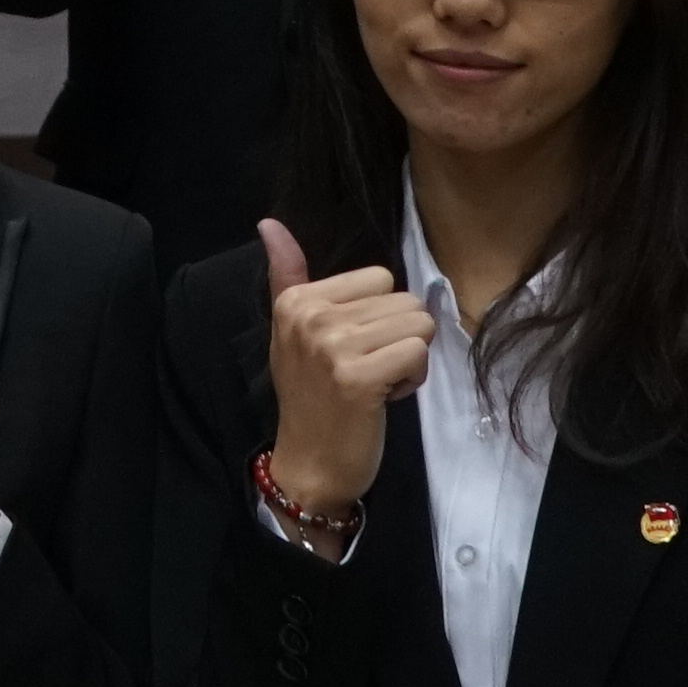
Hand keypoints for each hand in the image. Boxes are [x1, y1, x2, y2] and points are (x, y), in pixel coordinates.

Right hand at [250, 219, 438, 520]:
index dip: (378, 316)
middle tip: (366, 371)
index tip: (352, 349)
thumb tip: (269, 221)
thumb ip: (287, 274)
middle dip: (397, 338)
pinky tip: (385, 398)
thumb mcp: (293, 331)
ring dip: (408, 359)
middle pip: (405, 299)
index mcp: (296, 300)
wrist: (310, 464)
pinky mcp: (359, 378)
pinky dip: (413, 379)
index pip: (380, 277)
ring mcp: (333, 347)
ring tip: (376, 382)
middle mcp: (311, 317)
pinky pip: (418, 353)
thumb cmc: (311, 397)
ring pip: (418, 325)